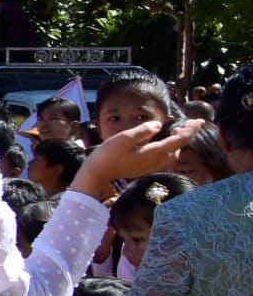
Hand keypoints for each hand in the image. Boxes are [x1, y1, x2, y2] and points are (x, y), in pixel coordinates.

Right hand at [74, 116, 209, 197]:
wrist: (97, 174)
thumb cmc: (108, 155)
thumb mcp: (124, 138)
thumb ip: (143, 130)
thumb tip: (158, 125)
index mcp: (154, 153)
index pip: (179, 140)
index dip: (191, 130)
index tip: (200, 121)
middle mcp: (156, 161)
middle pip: (178, 148)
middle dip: (185, 135)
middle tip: (189, 123)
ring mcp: (150, 166)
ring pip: (172, 154)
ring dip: (177, 142)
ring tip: (176, 130)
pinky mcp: (144, 168)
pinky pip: (164, 158)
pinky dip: (169, 148)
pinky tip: (163, 142)